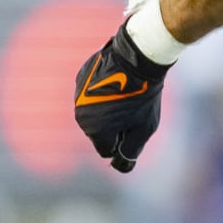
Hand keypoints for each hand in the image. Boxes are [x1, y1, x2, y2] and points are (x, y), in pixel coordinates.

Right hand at [73, 24, 169, 172]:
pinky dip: (101, 91)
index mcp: (95, 130)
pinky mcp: (80, 79)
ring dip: (106, 109)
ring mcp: (77, 95)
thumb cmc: (144, 95)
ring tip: (124, 94)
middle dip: (113, 126)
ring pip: (93, 112)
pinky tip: (116, 81)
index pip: (105, 150)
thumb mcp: (144, 127)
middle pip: (97, 132)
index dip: (122, 141)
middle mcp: (80, 116)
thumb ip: (131, 150)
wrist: (137, 58)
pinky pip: (89, 93)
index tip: (133, 126)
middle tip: (131, 109)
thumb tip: (121, 165)